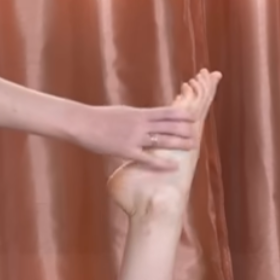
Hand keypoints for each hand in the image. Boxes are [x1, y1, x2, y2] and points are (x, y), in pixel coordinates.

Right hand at [72, 103, 199, 169]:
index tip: (193, 116)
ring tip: (192, 146)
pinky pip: (148, 159)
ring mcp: (134, 138)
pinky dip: (162, 163)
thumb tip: (147, 118)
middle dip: (184, 130)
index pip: (165, 112)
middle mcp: (140, 124)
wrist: (82, 123)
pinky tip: (173, 167)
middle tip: (197, 133)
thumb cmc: (99, 118)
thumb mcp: (122, 112)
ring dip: (179, 143)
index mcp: (138, 113)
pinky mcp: (126, 151)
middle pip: (168, 126)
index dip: (181, 114)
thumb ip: (136, 117)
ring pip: (162, 141)